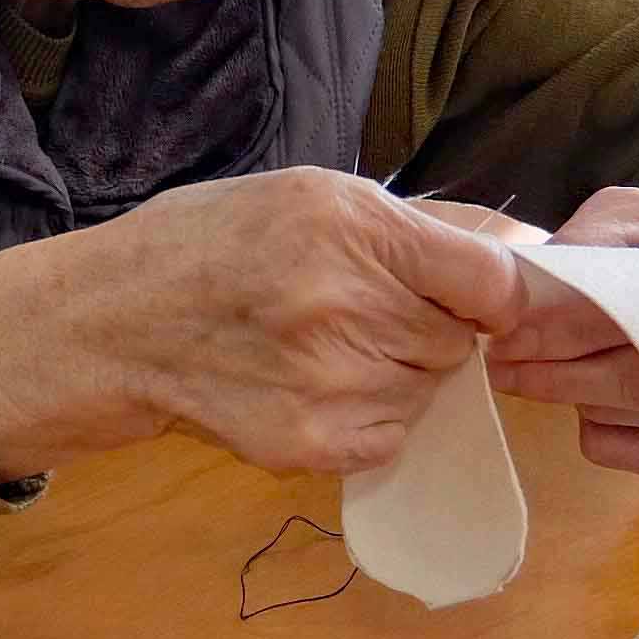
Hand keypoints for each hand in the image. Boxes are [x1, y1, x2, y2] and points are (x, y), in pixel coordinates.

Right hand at [0, 166, 529, 480]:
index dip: (484, 292)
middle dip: (425, 328)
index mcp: (348, 226)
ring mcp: (328, 382)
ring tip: (322, 348)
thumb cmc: (211, 243)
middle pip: (460, 340)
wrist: (112, 323)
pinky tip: (311, 387)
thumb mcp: (307, 195)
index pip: (491, 281)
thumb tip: (526, 251)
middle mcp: (344, 304)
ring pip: (427, 389)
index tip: (458, 294)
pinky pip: (391, 435)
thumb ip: (416, 224)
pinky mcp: (311, 443)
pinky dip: (368, 417)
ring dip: (396, 374)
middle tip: (357, 313)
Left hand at [485, 186, 638, 476]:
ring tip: (524, 371)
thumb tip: (526, 293)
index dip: (581, 323)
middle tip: (502, 361)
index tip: (516, 330)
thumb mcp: (636, 215)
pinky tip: (580, 397)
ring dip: (575, 396)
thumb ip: (591, 245)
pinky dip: (600, 429)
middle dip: (566, 370)